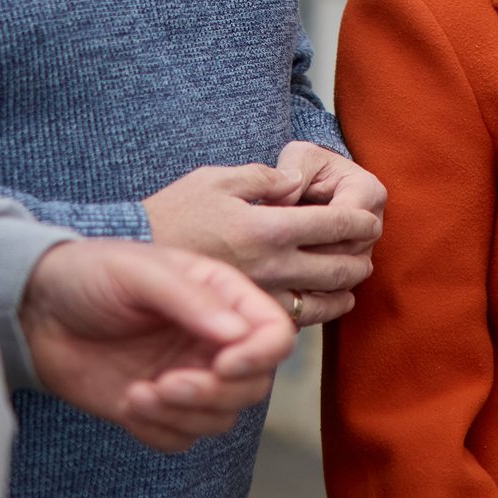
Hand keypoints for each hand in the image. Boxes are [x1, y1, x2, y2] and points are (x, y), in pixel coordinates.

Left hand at [20, 239, 296, 451]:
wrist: (31, 310)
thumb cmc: (88, 274)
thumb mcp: (140, 272)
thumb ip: (191, 299)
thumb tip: (239, 333)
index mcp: (223, 298)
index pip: (274, 335)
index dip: (259, 356)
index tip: (222, 364)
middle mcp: (213, 341)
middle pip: (254, 386)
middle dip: (213, 394)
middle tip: (166, 384)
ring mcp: (187, 376)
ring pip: (221, 418)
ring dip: (183, 415)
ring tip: (137, 394)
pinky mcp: (157, 408)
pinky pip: (181, 440)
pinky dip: (159, 431)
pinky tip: (127, 402)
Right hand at [140, 160, 382, 323]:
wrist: (129, 264)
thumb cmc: (171, 214)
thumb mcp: (214, 179)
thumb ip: (263, 177)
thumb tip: (297, 183)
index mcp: (267, 227)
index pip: (335, 224)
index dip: (361, 219)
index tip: (369, 216)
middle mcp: (271, 266)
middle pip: (340, 264)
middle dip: (362, 252)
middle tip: (366, 243)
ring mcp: (262, 296)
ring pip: (327, 299)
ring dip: (347, 284)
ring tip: (352, 271)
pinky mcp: (249, 318)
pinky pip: (300, 320)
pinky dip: (322, 309)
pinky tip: (326, 298)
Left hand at [272, 141, 387, 325]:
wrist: (314, 183)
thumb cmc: (305, 168)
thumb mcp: (298, 156)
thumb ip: (292, 170)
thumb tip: (284, 198)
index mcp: (368, 190)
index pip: (349, 222)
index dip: (316, 231)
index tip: (285, 231)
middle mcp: (375, 222)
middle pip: (350, 253)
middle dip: (315, 256)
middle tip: (281, 256)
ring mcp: (367, 248)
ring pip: (347, 275)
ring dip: (315, 276)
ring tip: (281, 270)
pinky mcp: (355, 268)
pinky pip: (341, 288)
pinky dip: (316, 289)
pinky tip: (289, 285)